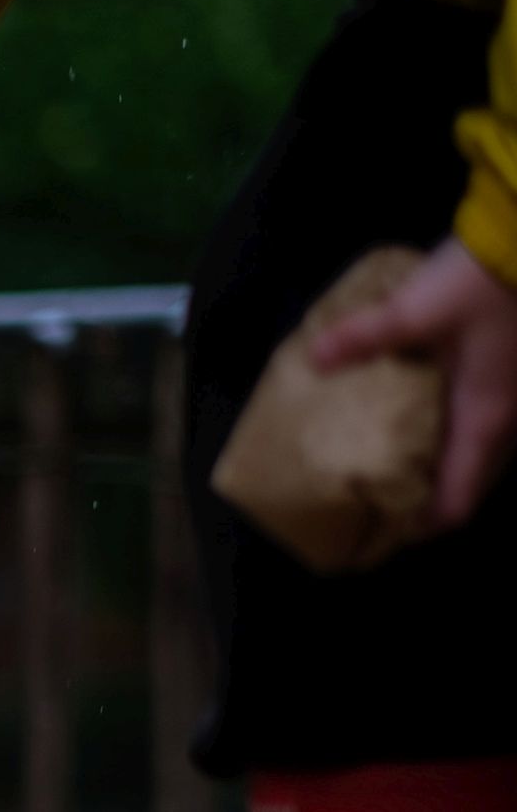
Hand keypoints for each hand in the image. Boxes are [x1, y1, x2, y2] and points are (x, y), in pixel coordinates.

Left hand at [313, 237, 516, 531]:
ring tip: (387, 463)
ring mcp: (513, 396)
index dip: (423, 526)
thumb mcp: (415, 309)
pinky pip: (478, 421)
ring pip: (476, 451)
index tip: (383, 530)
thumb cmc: (482, 281)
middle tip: (376, 498)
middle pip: (468, 481)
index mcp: (484, 419)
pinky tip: (413, 414)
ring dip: (438, 464)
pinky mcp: (508, 372)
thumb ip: (364, 337)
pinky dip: (448, 432)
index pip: (460, 501)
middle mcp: (506, 419)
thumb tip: (315, 359)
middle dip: (425, 497)